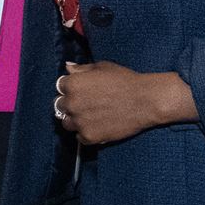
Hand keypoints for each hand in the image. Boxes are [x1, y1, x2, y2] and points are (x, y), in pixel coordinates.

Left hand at [54, 62, 195, 146]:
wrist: (145, 100)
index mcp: (72, 84)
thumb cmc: (125, 80)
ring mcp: (79, 122)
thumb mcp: (102, 67)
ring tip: (92, 116)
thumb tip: (68, 68)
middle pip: (60, 106)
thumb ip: (82, 69)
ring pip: (67, 123)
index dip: (71, 88)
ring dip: (76, 120)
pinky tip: (99, 125)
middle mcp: (71, 103)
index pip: (60, 87)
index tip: (82, 90)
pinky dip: (86, 133)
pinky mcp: (88, 137)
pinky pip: (79, 137)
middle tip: (87, 104)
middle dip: (71, 104)